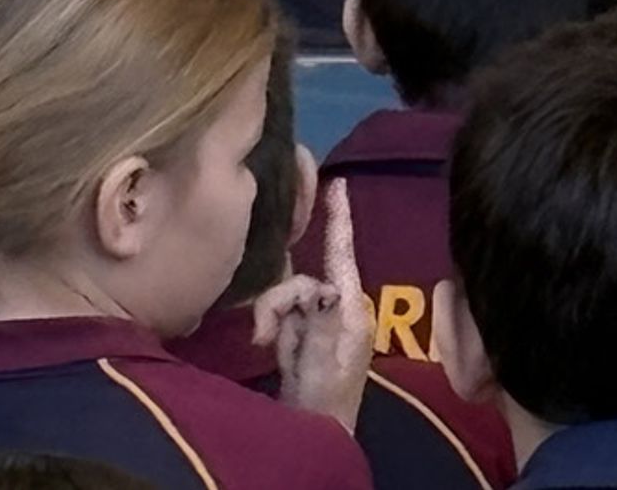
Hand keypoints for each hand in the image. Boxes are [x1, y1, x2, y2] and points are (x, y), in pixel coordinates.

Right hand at [270, 184, 373, 429]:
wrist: (313, 435)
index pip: (343, 253)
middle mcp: (333, 306)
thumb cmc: (328, 399)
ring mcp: (313, 321)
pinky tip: (265, 345)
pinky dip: (268, 325)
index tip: (336, 181)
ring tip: (266, 345)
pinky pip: (275, 313)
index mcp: (351, 306)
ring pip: (284, 294)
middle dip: (281, 298)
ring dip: (271, 314)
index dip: (339, 217)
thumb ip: (323, 321)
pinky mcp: (294, 335)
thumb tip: (321, 286)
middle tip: (265, 335)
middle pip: (302, 278)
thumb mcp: (329, 359)